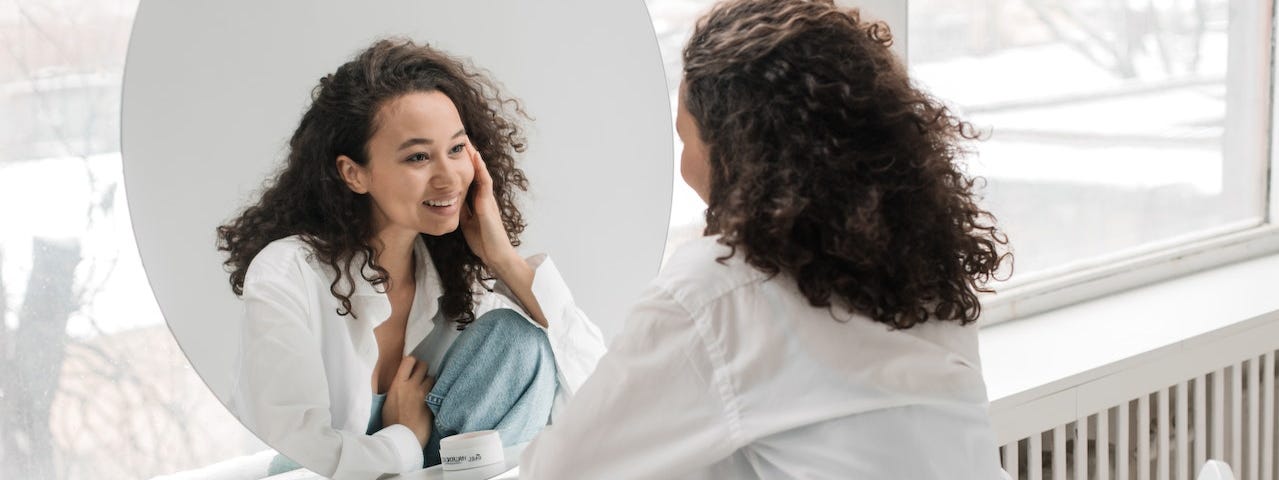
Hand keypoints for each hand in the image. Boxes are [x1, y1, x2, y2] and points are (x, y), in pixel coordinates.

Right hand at [381, 356, 433, 447]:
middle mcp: (410, 385)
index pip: (409, 361)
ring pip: (432, 377)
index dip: (413, 362)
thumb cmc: (392, 423)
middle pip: (423, 365)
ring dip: (430, 381)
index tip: (413, 366)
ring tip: (427, 390)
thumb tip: (401, 381)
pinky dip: (436, 392)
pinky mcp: (432, 402)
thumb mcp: (388, 402)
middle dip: (424, 369)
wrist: (403, 438)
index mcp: (397, 384)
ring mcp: (423, 393)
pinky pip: (437, 390)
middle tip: (422, 377)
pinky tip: (433, 398)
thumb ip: (397, 388)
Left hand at [460, 144, 519, 269]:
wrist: (496, 255)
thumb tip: (448, 200)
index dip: (462, 164)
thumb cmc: (483, 241)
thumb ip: (461, 209)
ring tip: (468, 141)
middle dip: (469, 155)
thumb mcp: (466, 222)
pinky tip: (476, 157)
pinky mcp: (488, 205)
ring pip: (481, 173)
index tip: (453, 150)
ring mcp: (488, 199)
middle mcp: (484, 197)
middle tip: (460, 137)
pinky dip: (480, 169)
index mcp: (478, 201)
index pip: (469, 178)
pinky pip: (485, 183)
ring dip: (475, 157)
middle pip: (476, 171)